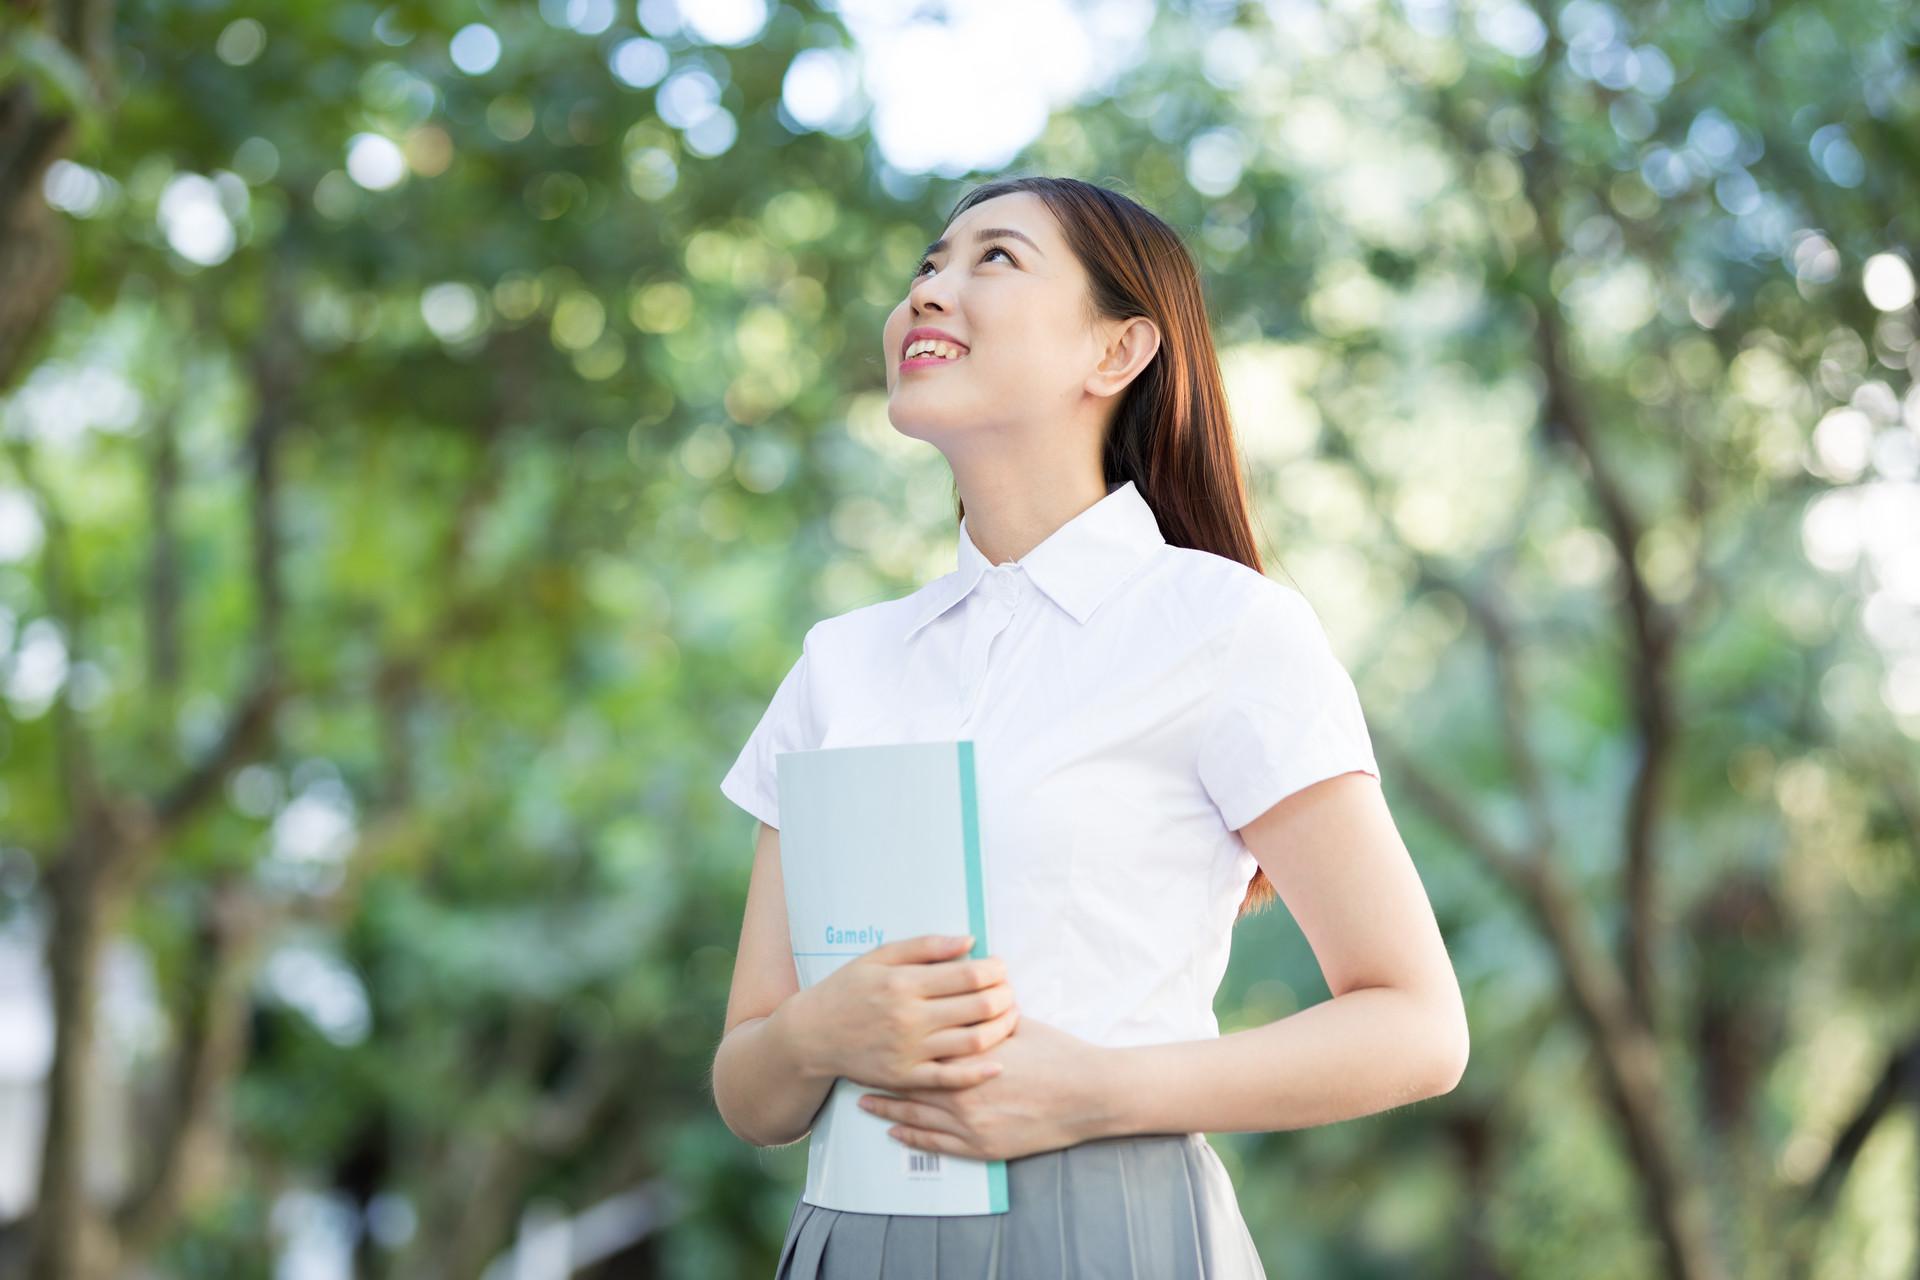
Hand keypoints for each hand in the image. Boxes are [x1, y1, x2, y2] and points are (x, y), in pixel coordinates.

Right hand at [785, 934, 1018, 1092]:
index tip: (999, 968)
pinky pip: (951, 1078)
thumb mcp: (879, 957)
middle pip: (978, 1008)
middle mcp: (909, 1018)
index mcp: (904, 983)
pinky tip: (998, 1063)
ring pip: (973, 1042)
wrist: (812, 1035)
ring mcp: (908, 1051)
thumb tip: (969, 941)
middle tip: (1009, 991)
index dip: (995, 971)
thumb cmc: (848, 990)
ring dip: (1001, 1028)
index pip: (969, 976)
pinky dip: (980, 1072)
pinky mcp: (905, 1078)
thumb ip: (925, 947)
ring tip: (1008, 1017)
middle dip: (1004, 997)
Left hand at [854, 1013, 1110, 1161]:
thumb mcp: (1018, 1025)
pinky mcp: (981, 1146)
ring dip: (887, 1108)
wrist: (1088, 1093)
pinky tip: (895, 1131)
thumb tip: (966, 999)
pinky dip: (911, 1137)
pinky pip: (936, 1144)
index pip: (918, 1048)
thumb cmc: (1057, 1054)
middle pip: (908, 1082)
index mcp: (967, 1055)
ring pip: (915, 1115)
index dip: (892, 1044)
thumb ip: (985, 1018)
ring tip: (863, 1102)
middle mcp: (961, 1089)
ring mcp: (969, 1122)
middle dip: (879, 1077)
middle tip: (853, 1070)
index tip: (870, 1037)